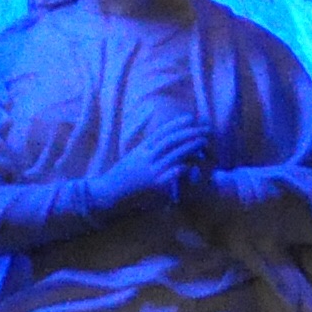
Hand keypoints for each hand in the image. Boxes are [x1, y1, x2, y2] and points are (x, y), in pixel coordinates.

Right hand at [96, 126, 213, 222]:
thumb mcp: (131, 157)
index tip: (190, 117)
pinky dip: (184, 167)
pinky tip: (195, 163)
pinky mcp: (155, 185)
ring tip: (204, 141)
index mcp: (141, 149)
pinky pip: (172, 173)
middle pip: (170, 140)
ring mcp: (151, 170)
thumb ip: (144, 149)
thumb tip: (153, 140)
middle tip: (204, 128)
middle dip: (189, 132)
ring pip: (174, 154)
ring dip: (190, 146)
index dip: (176, 124)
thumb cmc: (120, 177)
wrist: (108, 194)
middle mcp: (146, 157)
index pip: (161, 132)